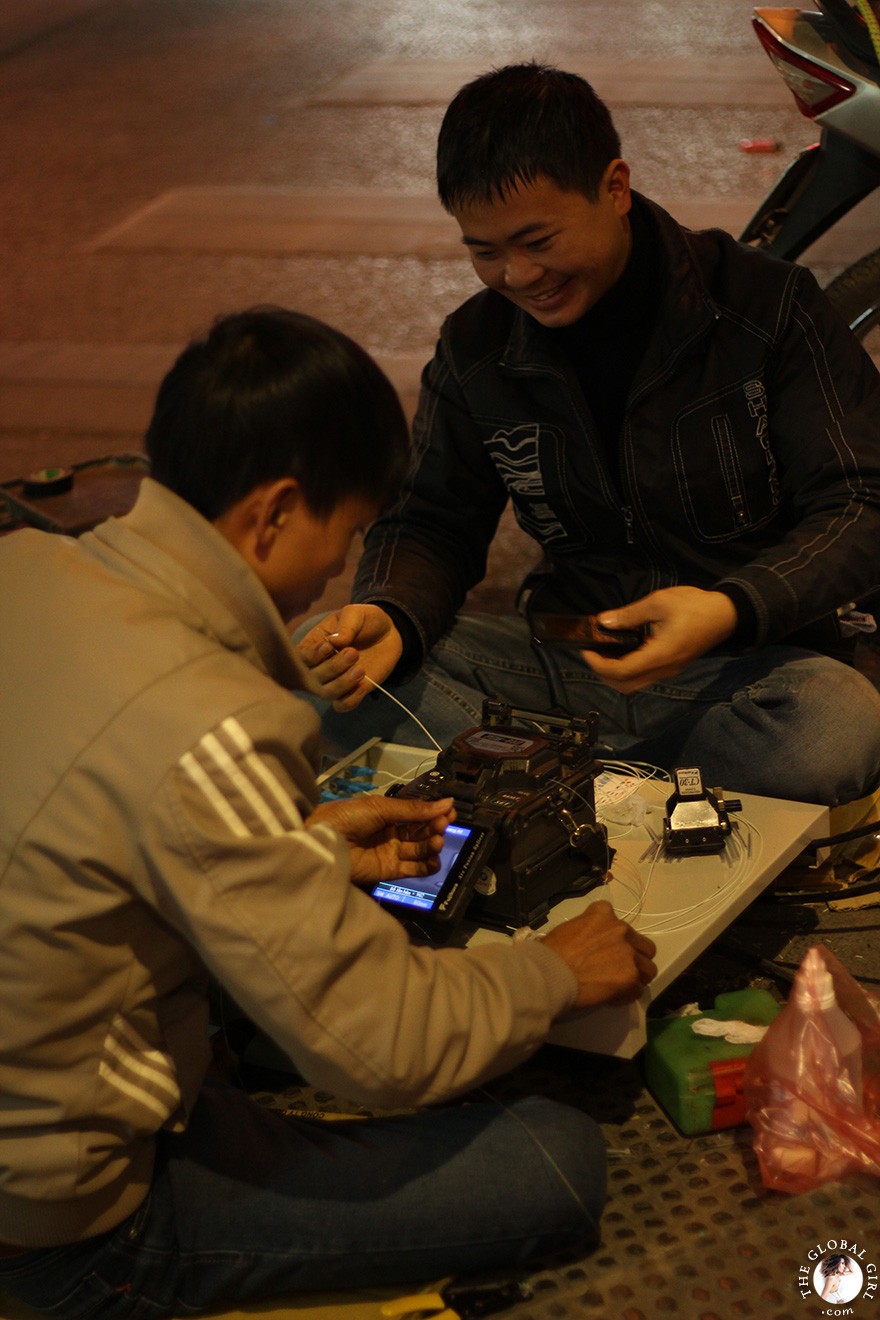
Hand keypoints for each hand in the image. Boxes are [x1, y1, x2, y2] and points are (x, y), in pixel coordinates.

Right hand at [297, 605, 402, 711]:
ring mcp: (334, 681)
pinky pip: (343, 705)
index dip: (310, 656)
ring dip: (341, 684)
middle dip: (332, 668)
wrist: (388, 633)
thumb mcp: (355, 613)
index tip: (328, 645)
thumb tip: (334, 640)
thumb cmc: (365, 620)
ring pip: (325, 693)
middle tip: (353, 652)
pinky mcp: (351, 691)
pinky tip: (363, 685)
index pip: (298, 658)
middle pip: (311, 678)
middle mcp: (319, 666)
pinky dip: (351, 699)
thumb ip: (346, 624)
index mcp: (313, 645)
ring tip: (360, 669)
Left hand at [307, 794, 455, 884]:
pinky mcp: (388, 871)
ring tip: (437, 841)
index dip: (434, 812)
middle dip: (434, 827)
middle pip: (421, 831)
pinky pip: (412, 869)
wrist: (323, 841)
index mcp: (388, 813)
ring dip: (431, 845)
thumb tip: (447, 802)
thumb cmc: (348, 817)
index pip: (418, 813)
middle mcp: (391, 832)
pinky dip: (426, 866)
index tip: (451, 810)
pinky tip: (434, 861)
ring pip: (419, 850)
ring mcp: (390, 852)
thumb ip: (414, 809)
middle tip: (443, 824)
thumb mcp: (381, 807)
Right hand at [541, 900, 656, 1008]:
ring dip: (636, 977)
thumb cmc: (551, 953)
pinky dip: (626, 995)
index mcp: (603, 914)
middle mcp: (621, 930)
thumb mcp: (570, 929)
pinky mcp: (630, 977)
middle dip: (635, 957)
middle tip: (619, 970)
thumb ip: (589, 932)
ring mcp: (628, 954)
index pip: (620, 923)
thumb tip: (593, 947)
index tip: (606, 950)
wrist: (549, 973)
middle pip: (644, 946)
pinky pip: (637, 990)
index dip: (616, 940)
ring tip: (619, 986)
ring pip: (648, 969)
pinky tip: (611, 997)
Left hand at [581, 587, 737, 692]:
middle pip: (625, 686)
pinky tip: (621, 650)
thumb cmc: (695, 606)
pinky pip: (644, 676)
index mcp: (660, 654)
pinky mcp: (671, 667)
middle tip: (592, 653)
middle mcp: (663, 669)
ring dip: (614, 674)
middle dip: (603, 673)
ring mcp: (668, 671)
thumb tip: (603, 622)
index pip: (622, 671)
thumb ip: (629, 614)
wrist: (726, 615)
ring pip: (634, 684)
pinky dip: (627, 670)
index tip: (587, 650)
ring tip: (603, 652)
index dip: (599, 664)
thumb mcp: (659, 602)